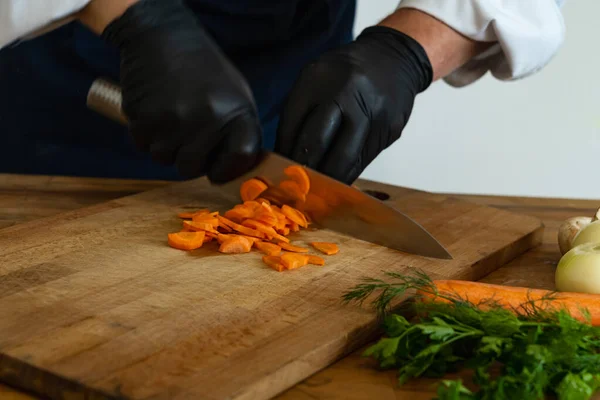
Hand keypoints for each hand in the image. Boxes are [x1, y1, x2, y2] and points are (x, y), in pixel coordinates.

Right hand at [101, 0, 260, 182]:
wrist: (163, 36)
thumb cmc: (203, 69)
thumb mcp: (235, 94)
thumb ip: (238, 130)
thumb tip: (237, 168)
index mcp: (237, 113)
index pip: (240, 159)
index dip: (227, 169)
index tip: (217, 168)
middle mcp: (208, 120)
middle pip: (193, 169)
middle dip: (188, 158)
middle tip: (186, 134)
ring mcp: (175, 121)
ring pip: (164, 159)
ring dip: (165, 146)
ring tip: (171, 118)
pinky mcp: (144, 118)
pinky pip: (143, 146)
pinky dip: (146, 135)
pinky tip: (154, 112)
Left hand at [275, 26, 432, 183]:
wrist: (393, 57)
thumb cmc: (346, 73)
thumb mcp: (315, 78)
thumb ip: (299, 112)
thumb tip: (285, 154)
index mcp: (319, 78)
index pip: (292, 124)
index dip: (284, 151)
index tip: (280, 168)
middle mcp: (346, 94)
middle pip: (317, 143)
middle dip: (303, 168)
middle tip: (296, 184)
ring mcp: (371, 113)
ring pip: (343, 158)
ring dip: (326, 177)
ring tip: (316, 187)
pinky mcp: (389, 130)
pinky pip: (363, 161)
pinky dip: (347, 173)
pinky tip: (337, 179)